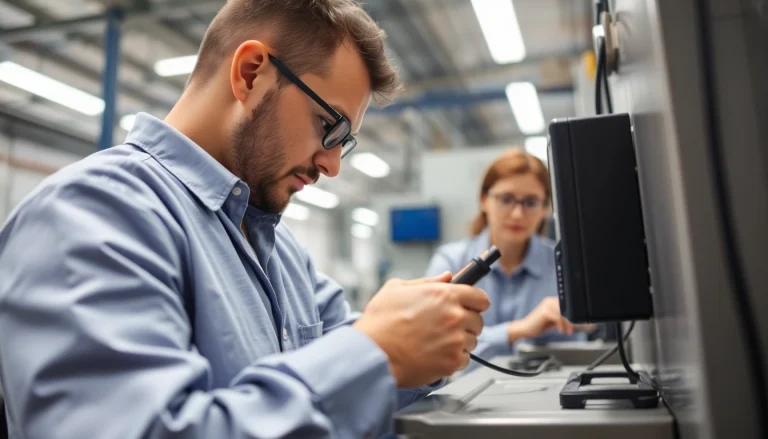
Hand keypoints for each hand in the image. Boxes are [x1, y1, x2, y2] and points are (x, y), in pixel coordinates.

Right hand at [353, 272, 489, 387]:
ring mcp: (455, 340)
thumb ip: (427, 282)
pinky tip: (435, 355)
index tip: (471, 306)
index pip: (480, 297)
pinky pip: (464, 360)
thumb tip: (446, 277)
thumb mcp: (396, 289)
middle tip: (445, 327)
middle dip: (465, 323)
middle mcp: (454, 316)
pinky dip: (453, 359)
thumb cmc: (379, 322)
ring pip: (472, 341)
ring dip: (459, 342)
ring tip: (435, 342)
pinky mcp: (452, 362)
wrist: (371, 353)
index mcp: (444, 295)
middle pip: (478, 321)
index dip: (475, 302)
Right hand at [508, 297, 573, 341]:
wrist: (525, 328)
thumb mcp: (552, 320)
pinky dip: (561, 326)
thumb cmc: (538, 325)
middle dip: (570, 321)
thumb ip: (561, 317)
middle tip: (571, 330)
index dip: (572, 314)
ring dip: (567, 324)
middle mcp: (549, 301)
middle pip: (566, 309)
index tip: (575, 323)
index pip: (566, 305)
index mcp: (550, 301)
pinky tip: (560, 331)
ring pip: (563, 314)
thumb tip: (573, 320)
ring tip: (567, 331)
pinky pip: (558, 318)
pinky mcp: (545, 312)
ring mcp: (547, 305)